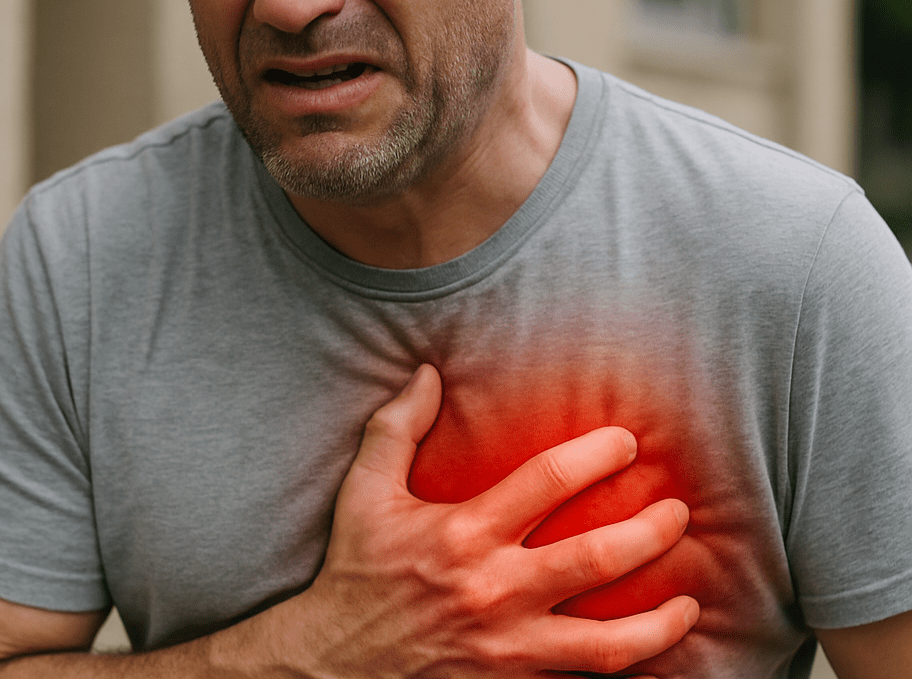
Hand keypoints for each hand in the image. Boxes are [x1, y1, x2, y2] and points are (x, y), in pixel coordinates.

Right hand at [288, 364, 698, 677]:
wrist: (332, 664)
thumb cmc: (355, 572)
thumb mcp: (363, 492)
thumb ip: (397, 427)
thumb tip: (428, 372)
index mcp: (464, 533)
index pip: (549, 479)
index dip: (598, 453)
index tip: (626, 442)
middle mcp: (494, 590)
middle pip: (596, 558)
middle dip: (650, 531)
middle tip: (676, 513)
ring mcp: (507, 649)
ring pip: (607, 644)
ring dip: (659, 622)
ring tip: (689, 602)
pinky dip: (625, 674)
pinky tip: (652, 661)